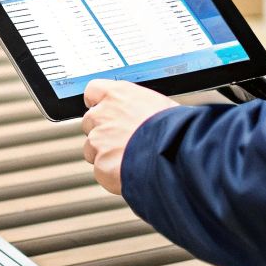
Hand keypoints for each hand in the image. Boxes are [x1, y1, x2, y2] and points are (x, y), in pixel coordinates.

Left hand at [81, 79, 180, 195]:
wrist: (175, 153)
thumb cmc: (175, 129)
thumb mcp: (159, 105)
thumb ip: (138, 108)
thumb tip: (140, 114)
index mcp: (119, 94)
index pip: (93, 91)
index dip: (99, 103)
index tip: (105, 110)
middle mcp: (103, 114)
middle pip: (90, 121)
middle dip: (102, 131)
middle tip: (123, 140)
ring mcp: (98, 139)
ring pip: (91, 148)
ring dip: (105, 154)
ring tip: (130, 158)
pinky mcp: (100, 163)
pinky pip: (101, 169)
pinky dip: (111, 174)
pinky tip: (130, 171)